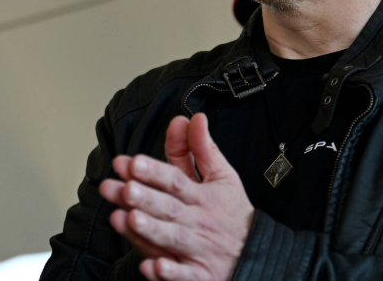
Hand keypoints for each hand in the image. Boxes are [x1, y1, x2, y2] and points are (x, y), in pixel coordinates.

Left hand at [99, 114, 253, 280]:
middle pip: (169, 208)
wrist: (259, 256)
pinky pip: (183, 276)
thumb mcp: (222, 177)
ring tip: (129, 218)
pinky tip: (151, 266)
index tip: (131, 162)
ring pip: (172, 239)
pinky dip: (168, 273)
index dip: (154, 171)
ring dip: (151, 230)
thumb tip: (192, 118)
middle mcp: (198, 222)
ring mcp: (198, 250)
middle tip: (123, 188)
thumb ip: (201, 148)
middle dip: (145, 198)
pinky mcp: (199, 276)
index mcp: (202, 196)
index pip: (176, 180)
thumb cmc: (233, 214)